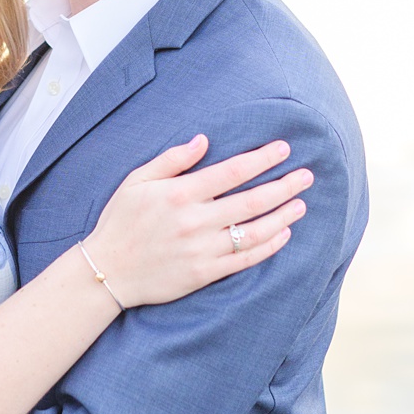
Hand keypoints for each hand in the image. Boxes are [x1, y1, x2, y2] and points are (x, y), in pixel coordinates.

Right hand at [82, 137, 311, 307]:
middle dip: (284, 185)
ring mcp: (201, 249)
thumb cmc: (120, 221)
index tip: (285, 149)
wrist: (105, 271)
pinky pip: (244, 260)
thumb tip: (204, 140)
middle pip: (252, 200)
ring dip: (283, 217)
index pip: (233, 171)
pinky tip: (283, 234)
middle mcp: (195, 221)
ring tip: (301, 204)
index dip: (262, 159)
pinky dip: (268, 247)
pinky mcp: (203, 273)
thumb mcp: (137, 181)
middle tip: (308, 175)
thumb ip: (172, 160)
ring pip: (253, 231)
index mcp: (180, 194)